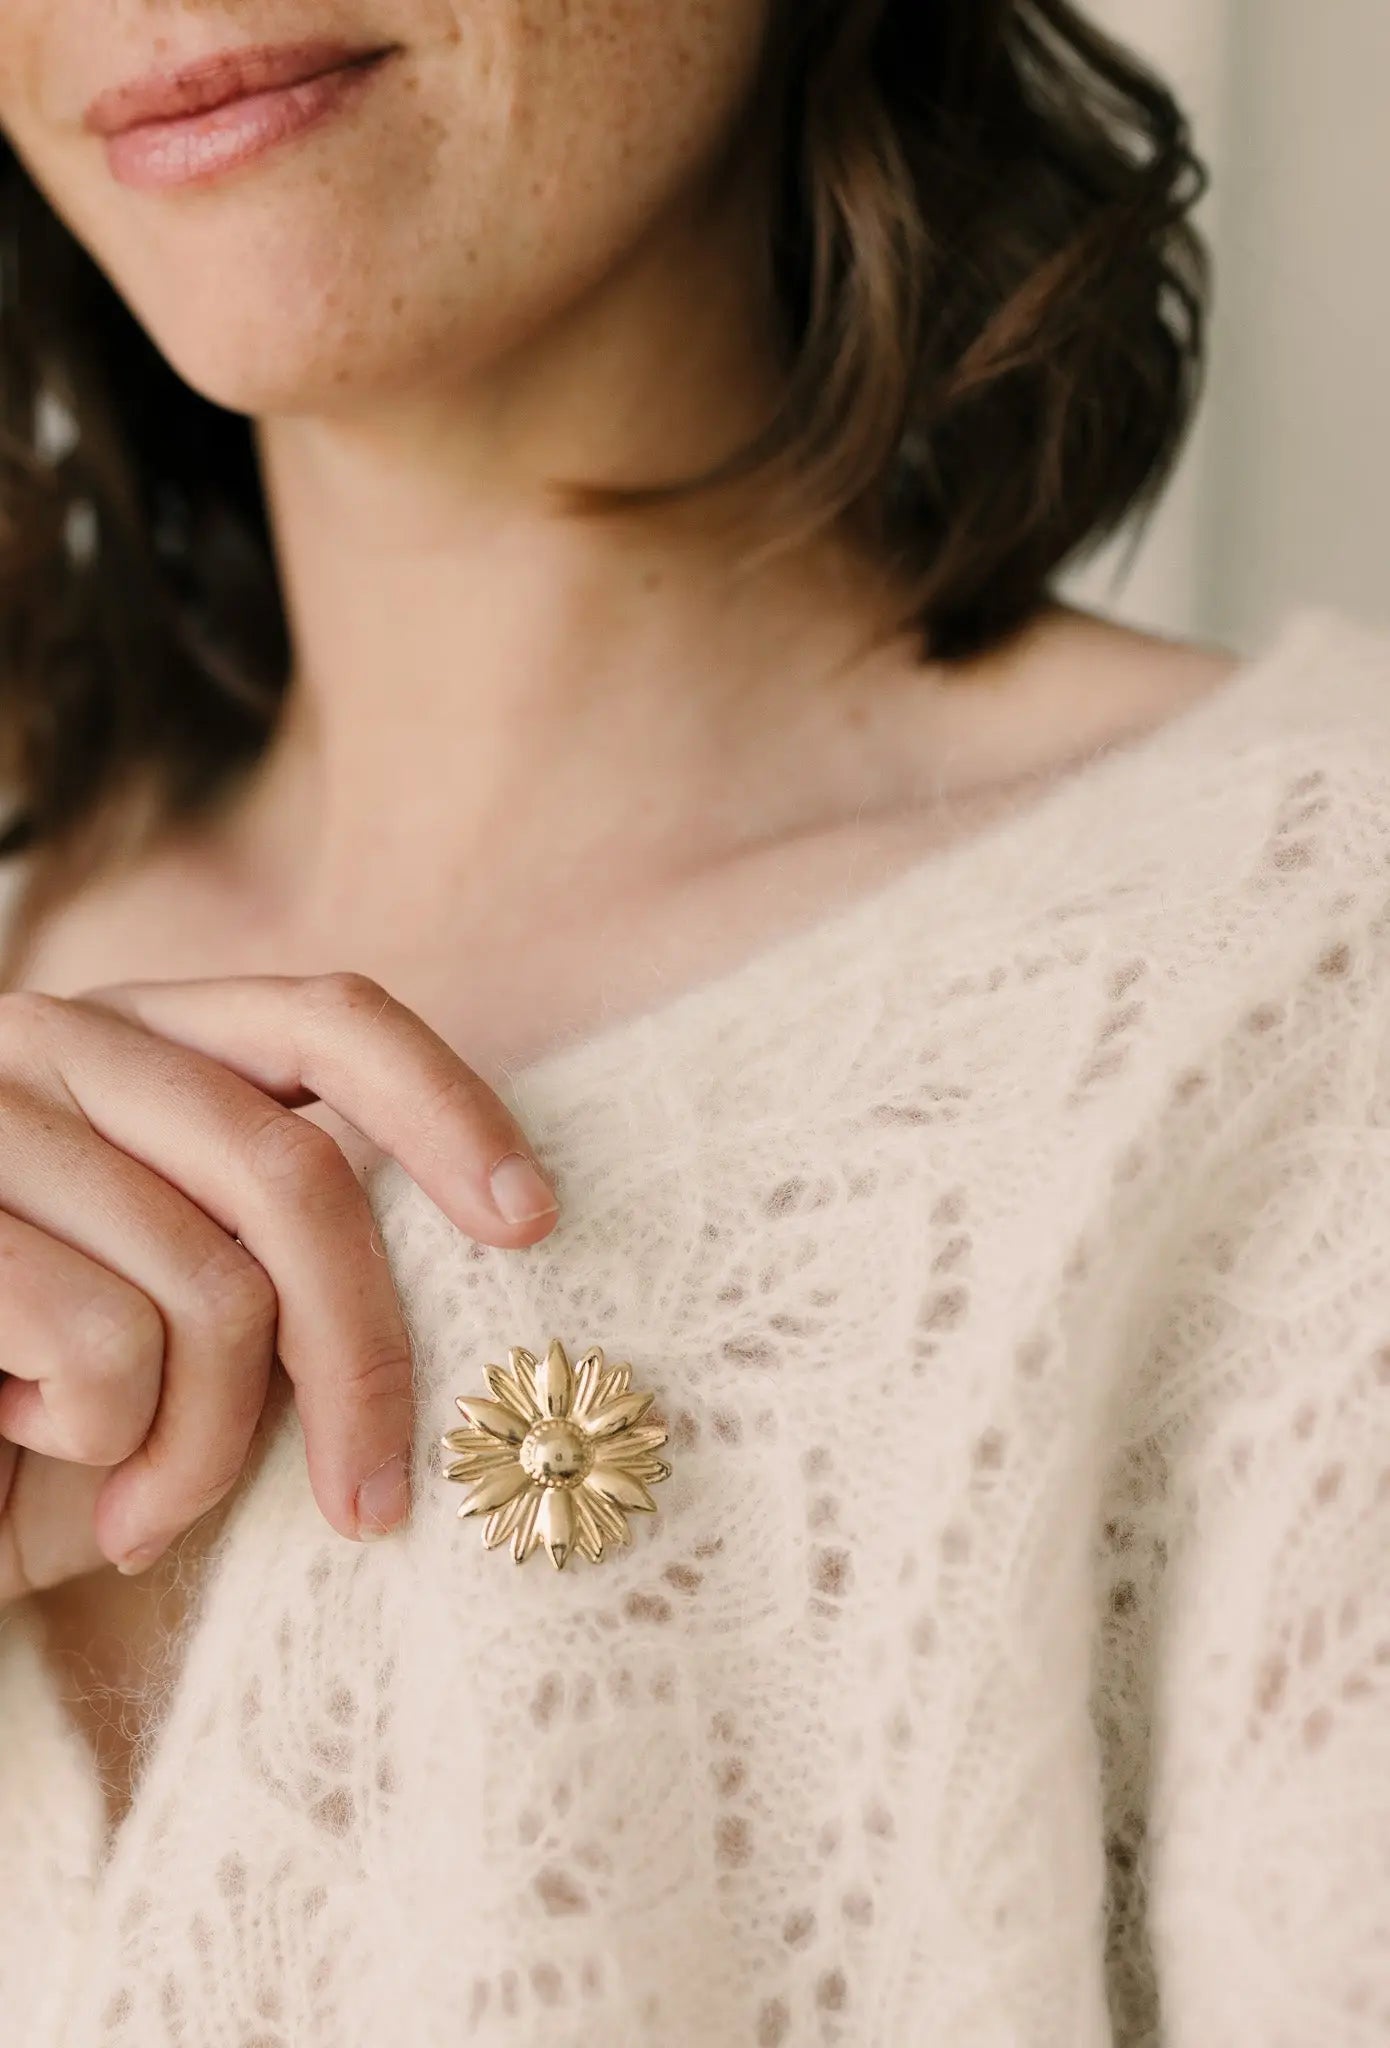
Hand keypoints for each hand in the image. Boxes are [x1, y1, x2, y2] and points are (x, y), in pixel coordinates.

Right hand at [0, 973, 558, 1599]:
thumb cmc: (39, 1422)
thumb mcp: (190, 1324)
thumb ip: (291, 1253)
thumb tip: (487, 1240)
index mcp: (144, 1040)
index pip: (329, 1019)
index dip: (447, 1108)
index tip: (533, 1221)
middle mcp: (59, 1038)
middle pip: (296, 1176)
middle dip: (360, 1362)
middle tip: (372, 1503)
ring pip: (212, 1285)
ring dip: (201, 1448)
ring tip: (140, 1504)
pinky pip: (104, 1343)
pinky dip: (104, 1443)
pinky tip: (29, 1447)